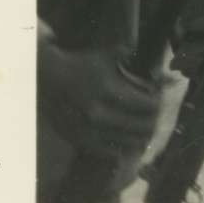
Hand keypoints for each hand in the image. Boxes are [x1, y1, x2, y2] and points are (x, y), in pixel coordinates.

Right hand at [38, 40, 160, 157]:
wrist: (45, 79)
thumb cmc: (78, 65)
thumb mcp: (104, 56)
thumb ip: (126, 52)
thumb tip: (142, 50)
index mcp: (109, 91)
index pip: (145, 105)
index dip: (156, 105)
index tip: (158, 103)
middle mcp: (99, 113)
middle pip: (138, 126)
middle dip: (151, 123)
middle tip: (155, 121)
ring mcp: (87, 129)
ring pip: (124, 141)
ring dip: (139, 140)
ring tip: (146, 137)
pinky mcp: (77, 139)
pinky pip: (104, 152)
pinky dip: (118, 152)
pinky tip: (125, 149)